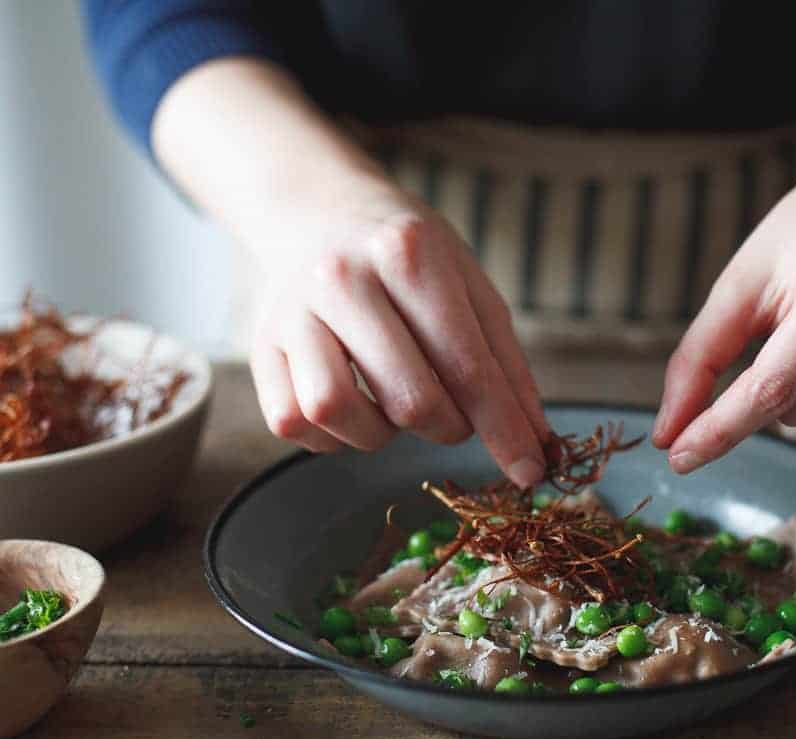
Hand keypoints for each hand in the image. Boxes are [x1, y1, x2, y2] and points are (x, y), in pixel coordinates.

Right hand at [247, 178, 550, 487]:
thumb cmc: (407, 256)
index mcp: (407, 252)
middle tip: (455, 415)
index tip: (530, 470)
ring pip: (337, 412)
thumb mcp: (468, 284)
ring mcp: (292, 313)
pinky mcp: (260, 349)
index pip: (467, 364)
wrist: (318, 211)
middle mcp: (341, 278)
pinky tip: (355, 405)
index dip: (504, 428)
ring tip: (395, 404)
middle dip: (449, 427)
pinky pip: (295, 422)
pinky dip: (333, 435)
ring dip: (381, 433)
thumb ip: (505, 362)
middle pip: (410, 398)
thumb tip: (534, 442)